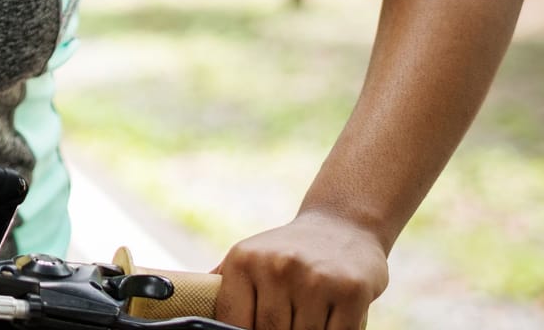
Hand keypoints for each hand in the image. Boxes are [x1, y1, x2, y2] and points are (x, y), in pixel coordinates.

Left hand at [214, 210, 388, 329]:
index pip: (234, 322)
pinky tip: (332, 321)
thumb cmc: (289, 251)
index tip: (254, 328)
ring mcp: (315, 279)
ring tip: (307, 317)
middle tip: (286, 319)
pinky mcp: (351, 291)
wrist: (343, 224)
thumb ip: (224, 286)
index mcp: (243, 261)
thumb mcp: (248, 257)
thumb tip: (192, 310)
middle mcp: (276, 267)